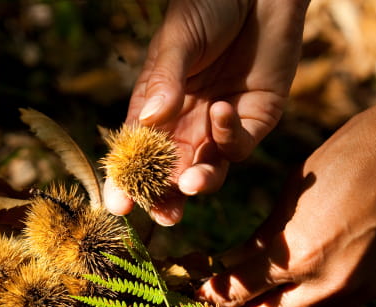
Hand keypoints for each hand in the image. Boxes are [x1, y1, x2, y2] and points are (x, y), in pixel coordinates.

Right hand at [104, 0, 308, 224]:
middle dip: (165, 199)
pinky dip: (229, 137)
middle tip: (163, 215)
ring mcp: (220, 125)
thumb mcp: (178, 40)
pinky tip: (222, 110)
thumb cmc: (208, 6)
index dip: (127, 182)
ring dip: (199, 183)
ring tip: (193, 183)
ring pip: (208, 171)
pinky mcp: (256, 119)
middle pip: (171, 175)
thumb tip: (149, 119)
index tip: (118, 206)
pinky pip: (240, 145)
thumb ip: (165, 81)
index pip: (137, 154)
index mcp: (156, 107)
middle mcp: (186, 123)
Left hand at [196, 88, 375, 306]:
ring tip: (276, 288)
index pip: (237, 291)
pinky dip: (323, 297)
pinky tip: (321, 272)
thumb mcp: (290, 194)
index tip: (201, 287)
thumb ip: (261, 239)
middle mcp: (326, 284)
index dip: (213, 290)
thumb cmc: (347, 159)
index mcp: (296, 255)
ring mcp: (359, 291)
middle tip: (238, 291)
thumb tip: (230, 263)